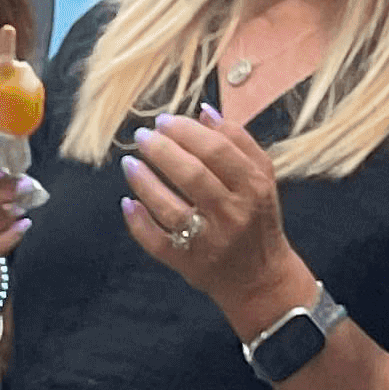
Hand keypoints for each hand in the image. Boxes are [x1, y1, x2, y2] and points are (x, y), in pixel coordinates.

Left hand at [119, 110, 298, 324]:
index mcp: (254, 186)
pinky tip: (127, 202)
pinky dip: (138, 221)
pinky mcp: (187, 263)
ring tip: (129, 162)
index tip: (164, 120)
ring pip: (170, 207)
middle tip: (142, 136)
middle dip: (163, 151)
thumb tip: (204, 112)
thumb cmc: (256, 217)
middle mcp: (233, 213)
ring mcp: (208, 240)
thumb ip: (239, 143)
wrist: (259, 276)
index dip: (186, 132)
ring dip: (145, 183)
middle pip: (192, 175)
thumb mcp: (261, 178)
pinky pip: (156, 241)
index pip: (217, 150)